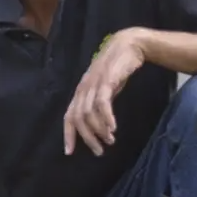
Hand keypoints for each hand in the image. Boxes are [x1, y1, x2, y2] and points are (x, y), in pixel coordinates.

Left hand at [64, 28, 145, 156]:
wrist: (128, 45)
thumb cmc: (116, 68)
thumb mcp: (104, 89)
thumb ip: (99, 104)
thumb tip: (99, 125)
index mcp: (80, 92)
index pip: (68, 116)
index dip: (68, 135)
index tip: (69, 152)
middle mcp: (83, 89)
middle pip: (78, 119)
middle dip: (87, 138)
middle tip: (99, 150)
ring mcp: (93, 84)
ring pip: (89, 113)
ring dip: (99, 130)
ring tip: (110, 140)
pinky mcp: (106, 80)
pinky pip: (102, 103)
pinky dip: (106, 117)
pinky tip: (113, 127)